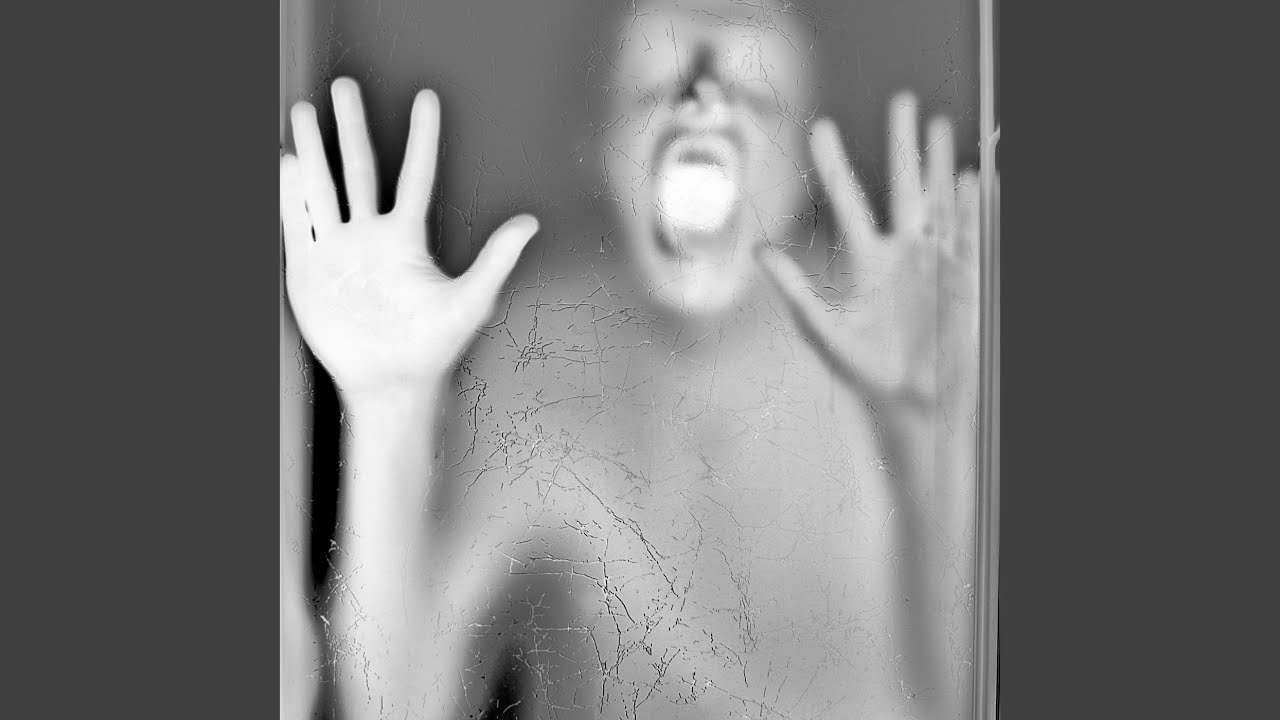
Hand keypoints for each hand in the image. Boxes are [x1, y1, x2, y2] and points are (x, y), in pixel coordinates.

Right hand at [280, 78, 537, 399]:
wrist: (390, 383)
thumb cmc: (434, 346)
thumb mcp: (470, 300)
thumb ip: (497, 259)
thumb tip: (531, 222)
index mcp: (407, 238)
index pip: (415, 175)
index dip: (423, 138)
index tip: (427, 98)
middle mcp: (370, 236)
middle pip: (358, 169)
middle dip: (351, 127)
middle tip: (344, 86)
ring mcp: (337, 251)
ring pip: (322, 189)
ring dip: (312, 152)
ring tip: (303, 112)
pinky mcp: (310, 271)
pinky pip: (297, 226)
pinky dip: (288, 196)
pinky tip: (282, 164)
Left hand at [757, 92, 981, 408]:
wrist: (910, 405)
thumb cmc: (864, 372)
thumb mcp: (821, 329)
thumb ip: (794, 287)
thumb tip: (760, 250)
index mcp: (865, 261)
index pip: (848, 199)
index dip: (834, 164)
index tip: (820, 127)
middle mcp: (902, 252)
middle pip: (904, 184)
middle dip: (904, 143)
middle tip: (903, 99)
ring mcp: (936, 261)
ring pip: (939, 199)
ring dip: (939, 161)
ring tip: (938, 123)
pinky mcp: (966, 276)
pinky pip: (970, 232)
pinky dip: (969, 204)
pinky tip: (967, 174)